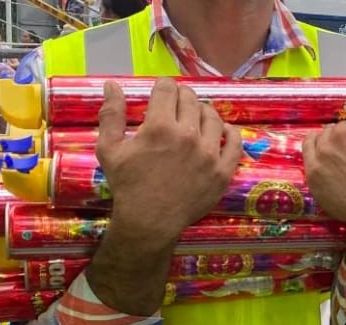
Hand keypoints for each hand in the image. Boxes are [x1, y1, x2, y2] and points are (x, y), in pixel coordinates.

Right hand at [88, 78, 241, 314]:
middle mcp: (189, 135)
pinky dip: (230, 132)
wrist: (150, 220)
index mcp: (160, 126)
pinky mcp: (224, 170)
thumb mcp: (110, 148)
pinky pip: (235, 143)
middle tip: (177, 103)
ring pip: (214, 118)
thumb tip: (112, 84)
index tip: (161, 90)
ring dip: (204, 111)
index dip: (163, 85)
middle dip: (182, 96)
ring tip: (196, 116)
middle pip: (191, 100)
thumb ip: (111, 114)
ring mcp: (210, 153)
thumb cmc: (127, 184)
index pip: (167, 89)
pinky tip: (224, 131)